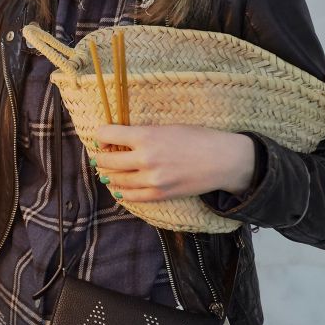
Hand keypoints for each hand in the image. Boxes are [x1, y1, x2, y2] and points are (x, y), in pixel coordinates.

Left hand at [89, 124, 255, 201]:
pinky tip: (119, 188)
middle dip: (102, 157)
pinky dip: (122, 192)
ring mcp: (151, 179)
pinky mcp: (160, 194)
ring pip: (117, 180)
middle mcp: (145, 158)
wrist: (223, 161)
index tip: (103, 138)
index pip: (106, 135)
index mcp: (145, 136)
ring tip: (108, 172)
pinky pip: (132, 196)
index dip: (101, 135)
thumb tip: (120, 140)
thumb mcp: (167, 128)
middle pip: (107, 160)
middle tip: (102, 156)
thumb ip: (143, 134)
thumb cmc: (198, 138)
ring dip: (110, 175)